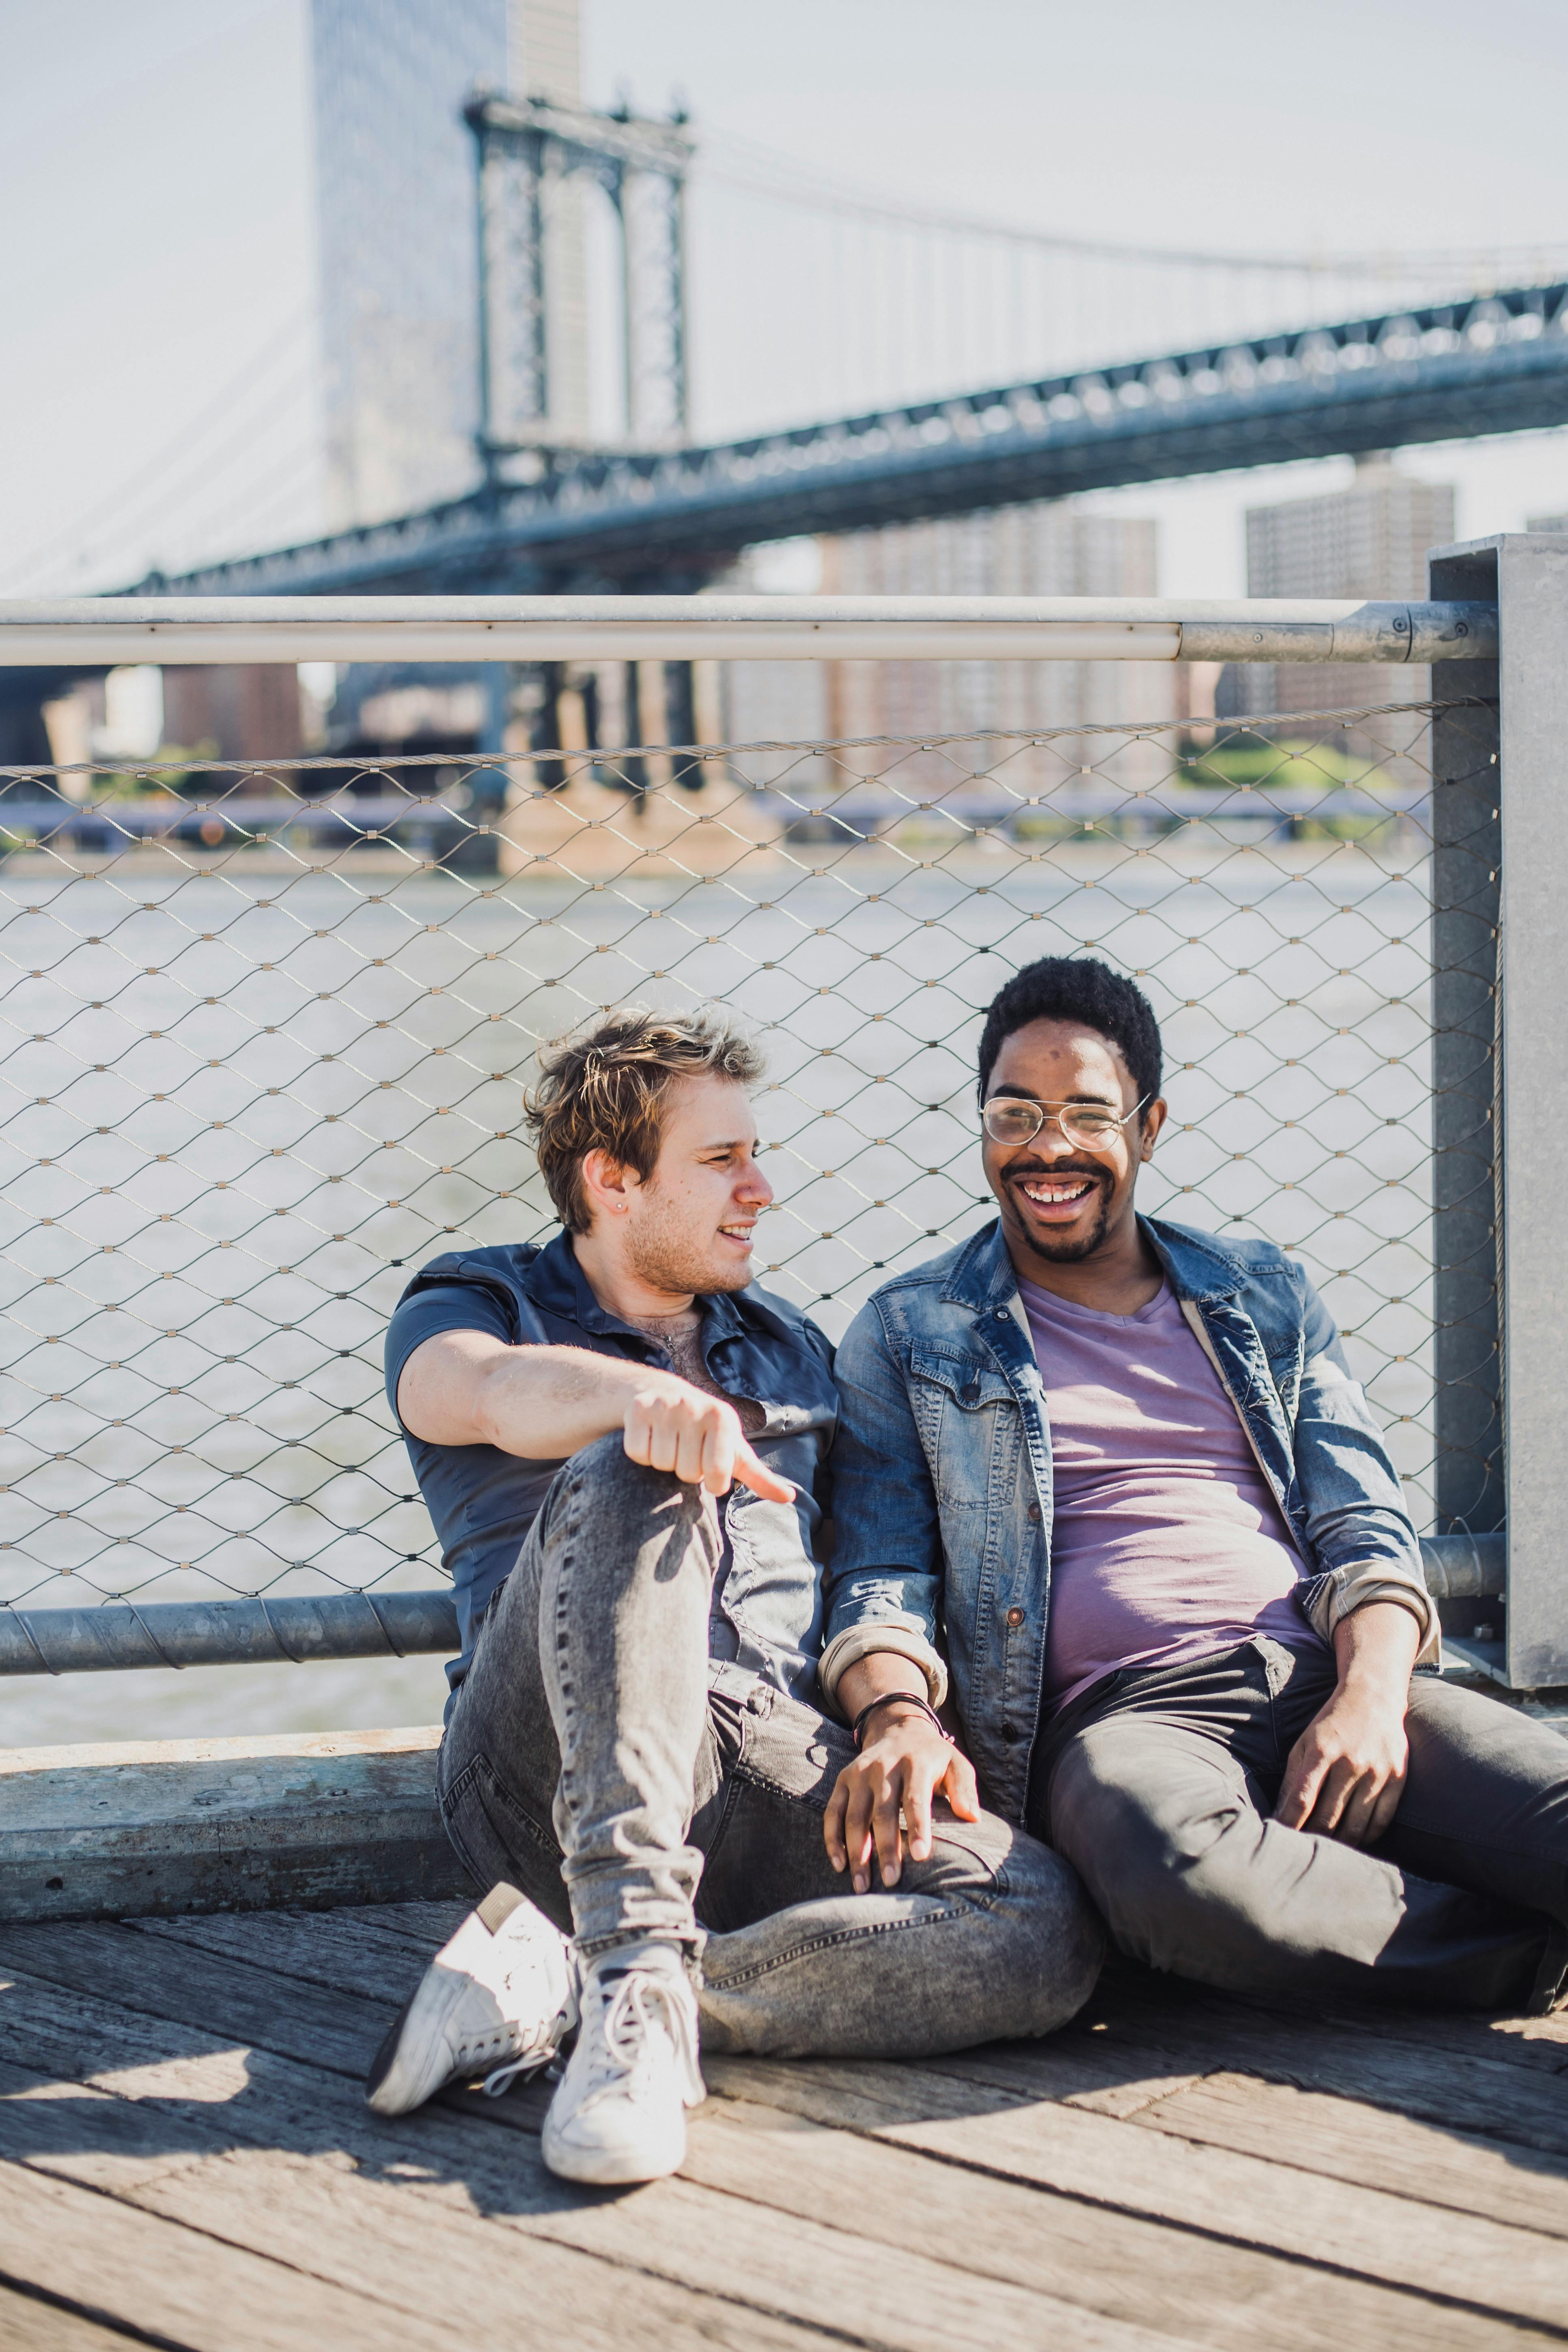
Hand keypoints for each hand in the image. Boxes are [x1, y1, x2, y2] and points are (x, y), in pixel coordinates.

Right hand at [622, 1376, 793, 1503]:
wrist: (665, 1395)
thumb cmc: (706, 1432)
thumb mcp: (735, 1451)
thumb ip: (760, 1477)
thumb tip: (790, 1498)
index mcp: (722, 1417)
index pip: (716, 1475)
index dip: (712, 1482)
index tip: (711, 1469)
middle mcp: (694, 1406)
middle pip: (686, 1472)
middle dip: (686, 1470)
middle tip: (687, 1451)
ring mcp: (665, 1405)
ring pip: (661, 1464)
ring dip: (664, 1463)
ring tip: (670, 1443)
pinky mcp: (638, 1408)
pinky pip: (638, 1452)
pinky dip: (642, 1454)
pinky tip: (652, 1438)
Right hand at [824, 1701, 979, 1892]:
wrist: (899, 1729)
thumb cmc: (933, 1758)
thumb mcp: (956, 1764)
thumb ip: (964, 1789)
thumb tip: (972, 1817)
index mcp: (915, 1763)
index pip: (915, 1798)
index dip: (918, 1828)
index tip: (921, 1857)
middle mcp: (883, 1767)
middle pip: (882, 1812)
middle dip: (886, 1849)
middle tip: (891, 1882)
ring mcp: (860, 1773)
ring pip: (854, 1816)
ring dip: (857, 1853)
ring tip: (863, 1886)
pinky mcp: (843, 1780)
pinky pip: (833, 1812)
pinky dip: (833, 1839)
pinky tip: (840, 1865)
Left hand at [1275, 1599, 1418, 1845]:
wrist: (1374, 1697)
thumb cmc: (1331, 1723)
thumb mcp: (1304, 1742)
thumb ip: (1292, 1778)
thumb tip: (1281, 1816)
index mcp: (1322, 1751)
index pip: (1301, 1800)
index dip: (1289, 1825)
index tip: (1279, 1840)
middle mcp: (1350, 1762)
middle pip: (1328, 1818)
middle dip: (1311, 1839)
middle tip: (1300, 1852)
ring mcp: (1377, 1772)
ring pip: (1356, 1827)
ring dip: (1338, 1845)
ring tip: (1325, 1853)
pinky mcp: (1397, 1779)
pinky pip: (1380, 1822)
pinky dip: (1365, 1838)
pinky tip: (1352, 1842)